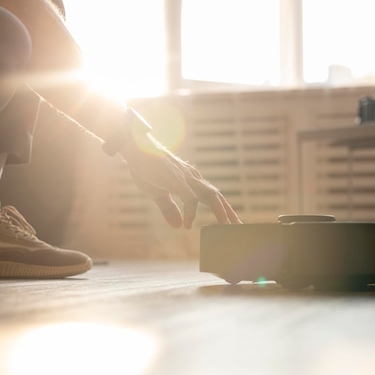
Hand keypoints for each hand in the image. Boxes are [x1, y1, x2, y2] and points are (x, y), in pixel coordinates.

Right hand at [119, 134, 241, 228]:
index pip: (212, 196)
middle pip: (217, 197)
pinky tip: (188, 225)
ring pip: (210, 196)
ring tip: (226, 226)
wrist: (134, 147)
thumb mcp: (157, 193)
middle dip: (229, 212)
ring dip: (220, 211)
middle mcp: (192, 178)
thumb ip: (169, 209)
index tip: (232, 222)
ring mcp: (186, 178)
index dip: (223, 209)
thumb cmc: (145, 167)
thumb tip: (178, 226)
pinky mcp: (176, 179)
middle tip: (240, 227)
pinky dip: (190, 212)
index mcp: (190, 181)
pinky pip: (189, 198)